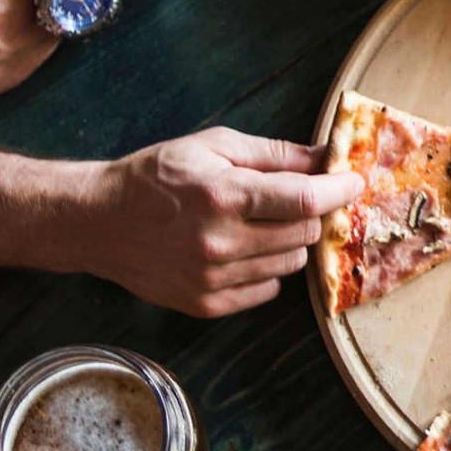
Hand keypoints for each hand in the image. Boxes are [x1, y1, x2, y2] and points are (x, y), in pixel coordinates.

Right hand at [80, 127, 362, 317]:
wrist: (98, 221)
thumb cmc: (156, 176)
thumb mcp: (212, 146)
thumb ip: (274, 154)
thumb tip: (325, 158)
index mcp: (224, 196)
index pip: (305, 200)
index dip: (339, 191)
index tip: (353, 183)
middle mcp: (220, 242)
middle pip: (305, 234)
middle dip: (308, 213)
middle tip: (292, 200)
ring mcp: (213, 279)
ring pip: (292, 265)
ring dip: (288, 243)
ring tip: (258, 224)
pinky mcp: (207, 304)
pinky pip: (268, 290)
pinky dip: (266, 269)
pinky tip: (241, 250)